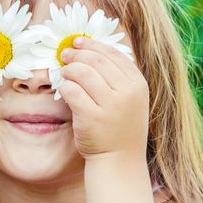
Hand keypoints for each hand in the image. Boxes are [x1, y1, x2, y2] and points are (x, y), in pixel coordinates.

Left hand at [58, 37, 149, 161]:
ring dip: (68, 70)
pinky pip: (72, 91)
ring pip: (82, 73)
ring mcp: (111, 105)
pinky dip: (64, 86)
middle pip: (96, 60)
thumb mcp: (130, 98)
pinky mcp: (92, 117)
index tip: (78, 42)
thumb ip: (116, 75)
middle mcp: (127, 92)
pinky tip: (64, 89)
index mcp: (138, 84)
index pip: (113, 53)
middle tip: (65, 55)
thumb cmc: (120, 126)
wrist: (119, 160)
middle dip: (77, 54)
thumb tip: (88, 48)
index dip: (92, 45)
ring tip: (64, 73)